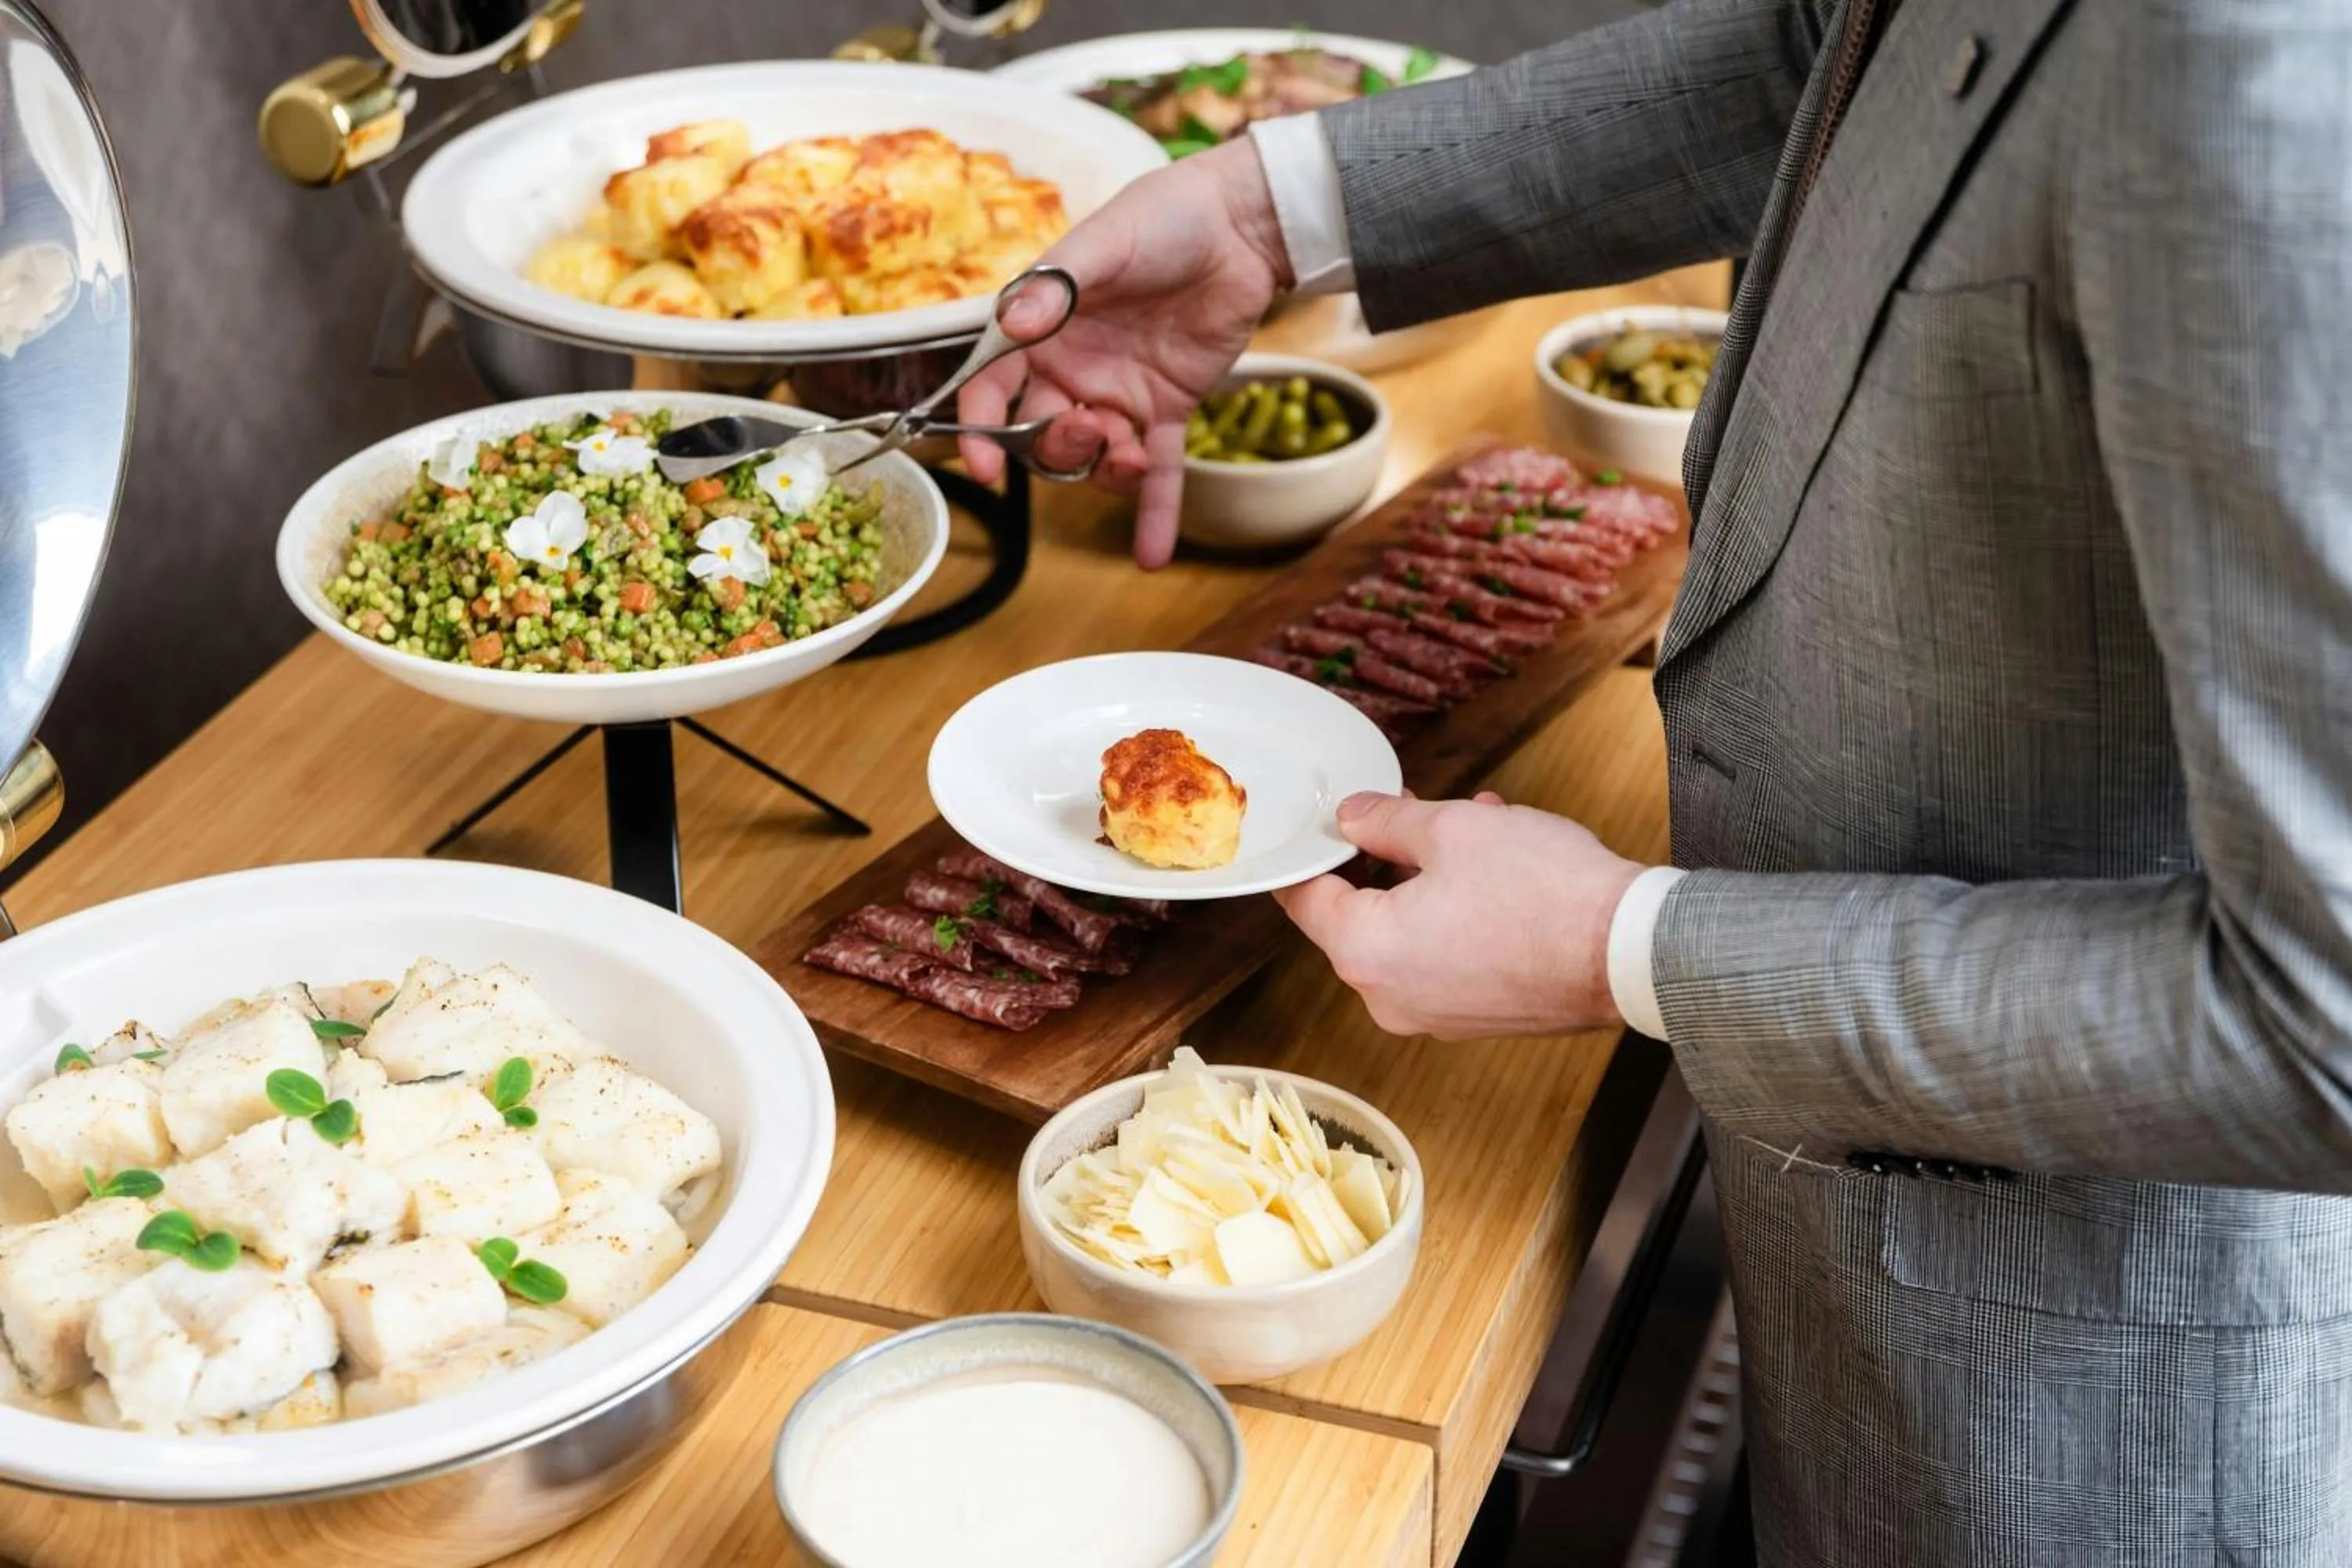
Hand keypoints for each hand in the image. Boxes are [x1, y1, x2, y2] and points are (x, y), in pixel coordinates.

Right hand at [955, 138, 1292, 567]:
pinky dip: (1156, 513)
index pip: (994, 389)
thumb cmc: (1163, 218)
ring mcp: (1120, 392)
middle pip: (1042, 435)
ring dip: (1106, 473)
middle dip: (1058, 447)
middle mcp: (1073, 369)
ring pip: (1095, 458)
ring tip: (1133, 458)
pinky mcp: (1170, 407)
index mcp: (1042, 330)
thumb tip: (1014, 323)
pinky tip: (1153, 558)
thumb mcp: (1104, 244)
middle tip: (1092, 429)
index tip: (985, 466)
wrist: (1240, 225)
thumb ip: (1059, 286)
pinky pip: (1159, 469)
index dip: (982, 429)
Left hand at [1273, 791, 1647, 1039]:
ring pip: (1410, 931)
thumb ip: (1387, 821)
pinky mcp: (1476, 1018)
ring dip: (1432, 876)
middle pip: (1360, 915)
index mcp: (1365, 953)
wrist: (1628, 952)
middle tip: (1413, 810)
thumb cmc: (1543, 893)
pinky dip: (1459, 912)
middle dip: (1388, 856)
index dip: (1312, 851)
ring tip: (1478, 825)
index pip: (1305, 898)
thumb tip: (1353, 817)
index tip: (1325, 824)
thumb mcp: (1450, 829)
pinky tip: (1501, 866)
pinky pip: (1446, 955)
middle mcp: (1389, 998)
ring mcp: (1434, 1015)